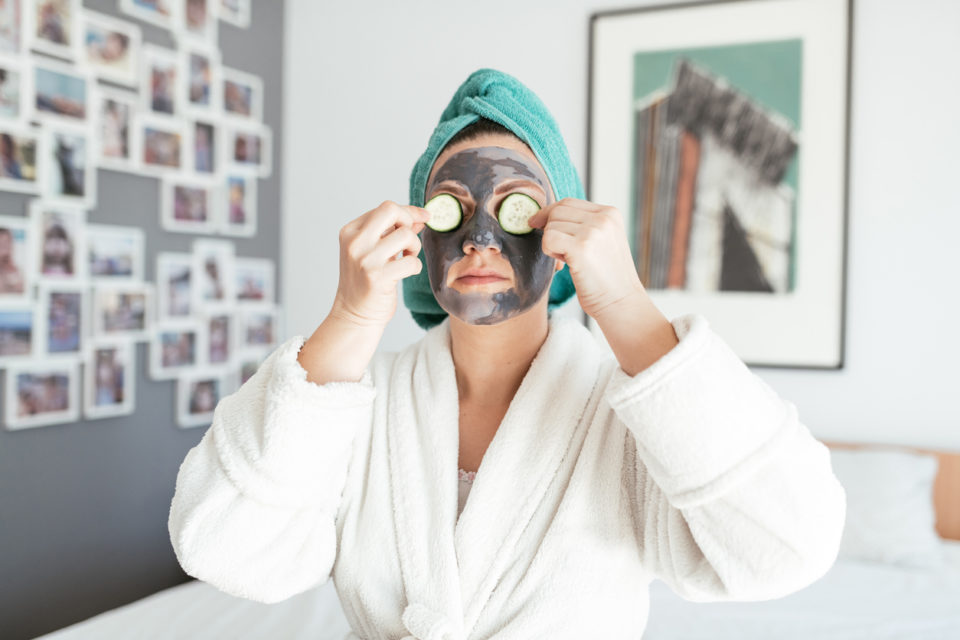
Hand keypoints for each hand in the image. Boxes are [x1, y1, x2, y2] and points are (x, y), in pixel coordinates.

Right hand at [331, 200, 430, 327]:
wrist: (354, 315)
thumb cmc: (366, 282)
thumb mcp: (374, 251)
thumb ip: (393, 231)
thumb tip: (420, 216)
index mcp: (350, 231)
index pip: (386, 208)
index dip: (408, 212)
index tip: (423, 217)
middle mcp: (355, 242)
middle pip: (392, 211)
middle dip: (409, 221)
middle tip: (409, 240)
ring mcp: (365, 259)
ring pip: (406, 235)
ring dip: (414, 247)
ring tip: (407, 258)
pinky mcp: (377, 277)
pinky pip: (412, 262)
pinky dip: (415, 267)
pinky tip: (405, 272)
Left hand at [528, 197, 644, 319]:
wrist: (621, 303)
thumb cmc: (607, 278)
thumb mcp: (602, 241)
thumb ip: (583, 225)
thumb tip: (545, 217)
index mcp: (610, 213)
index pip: (569, 202)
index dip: (549, 213)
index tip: (538, 224)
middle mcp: (603, 218)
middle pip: (557, 211)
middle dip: (549, 230)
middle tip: (560, 252)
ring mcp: (593, 231)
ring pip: (551, 225)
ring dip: (551, 244)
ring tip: (569, 260)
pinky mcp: (582, 247)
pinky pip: (548, 239)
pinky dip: (550, 252)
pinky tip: (565, 264)